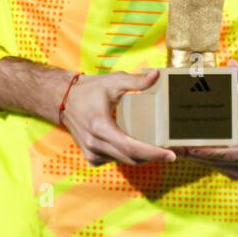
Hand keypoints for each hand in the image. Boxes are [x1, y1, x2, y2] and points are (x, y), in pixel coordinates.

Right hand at [61, 69, 177, 166]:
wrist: (64, 100)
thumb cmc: (90, 90)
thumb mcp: (113, 82)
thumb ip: (136, 81)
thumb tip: (157, 75)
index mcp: (100, 127)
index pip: (130, 147)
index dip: (152, 153)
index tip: (170, 154)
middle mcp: (95, 144)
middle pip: (131, 157)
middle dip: (153, 156)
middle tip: (173, 152)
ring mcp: (92, 153)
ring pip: (124, 161)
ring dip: (143, 158)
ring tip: (161, 150)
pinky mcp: (92, 157)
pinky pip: (116, 160)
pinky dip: (129, 156)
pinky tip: (140, 148)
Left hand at [174, 61, 237, 179]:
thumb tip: (230, 65)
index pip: (232, 152)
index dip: (211, 153)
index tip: (192, 149)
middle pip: (221, 161)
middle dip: (198, 156)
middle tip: (177, 149)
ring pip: (218, 166)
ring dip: (199, 160)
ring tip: (178, 151)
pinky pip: (220, 168)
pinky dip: (206, 162)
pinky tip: (191, 154)